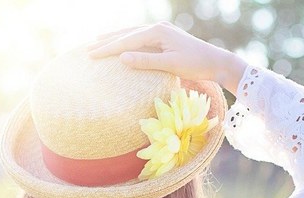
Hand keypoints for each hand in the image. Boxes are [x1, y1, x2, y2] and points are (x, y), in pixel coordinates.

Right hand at [85, 22, 247, 94]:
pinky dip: (128, 41)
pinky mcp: (165, 37)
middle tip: (87, 50)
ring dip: (116, 38)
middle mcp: (158, 27)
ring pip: (132, 34)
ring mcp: (162, 31)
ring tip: (98, 42)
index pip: (126, 40)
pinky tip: (122, 44)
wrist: (217, 61)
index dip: (107, 49)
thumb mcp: (170, 65)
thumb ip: (146, 61)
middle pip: (126, 34)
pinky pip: (141, 37)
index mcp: (157, 32)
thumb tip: (122, 57)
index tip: (91, 56)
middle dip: (107, 42)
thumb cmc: (196, 65)